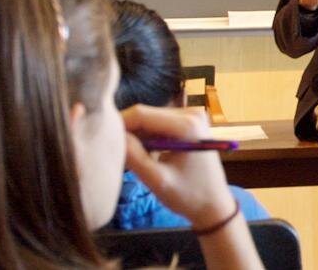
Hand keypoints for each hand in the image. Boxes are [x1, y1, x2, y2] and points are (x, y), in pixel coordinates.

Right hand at [121, 105, 236, 228]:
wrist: (214, 204)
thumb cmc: (189, 196)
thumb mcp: (157, 180)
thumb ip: (134, 157)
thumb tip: (114, 136)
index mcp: (187, 125)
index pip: (141, 114)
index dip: (119, 125)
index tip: (104, 142)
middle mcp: (192, 113)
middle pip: (145, 114)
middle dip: (127, 132)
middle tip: (117, 154)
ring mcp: (191, 116)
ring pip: (149, 119)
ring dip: (137, 136)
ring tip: (131, 159)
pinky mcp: (189, 123)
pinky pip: (158, 124)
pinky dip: (148, 138)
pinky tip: (146, 156)